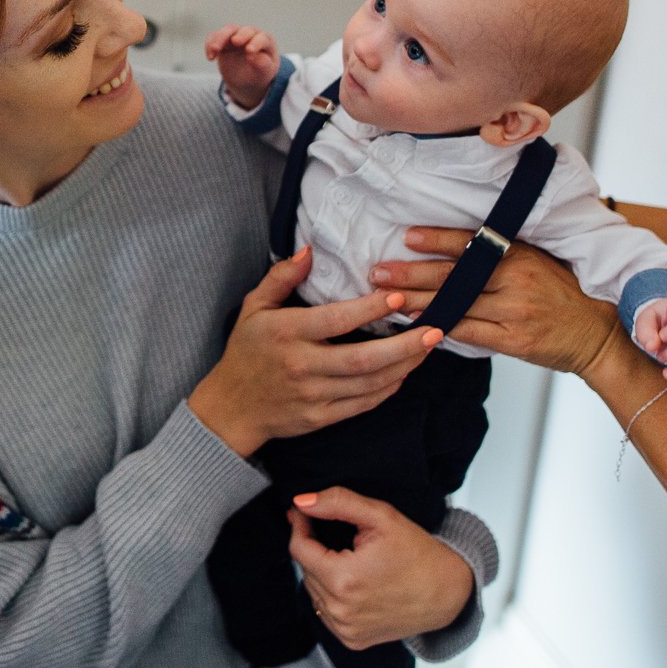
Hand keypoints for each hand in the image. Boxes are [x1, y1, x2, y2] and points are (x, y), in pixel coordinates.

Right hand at [187, 247, 442, 456]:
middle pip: (363, 359)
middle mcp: (302, 366)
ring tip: (428, 347)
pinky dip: (387, 388)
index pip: (335, 320)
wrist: (232, 408)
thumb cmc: (245, 351)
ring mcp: (313, 396)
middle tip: (434, 329)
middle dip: (404, 345)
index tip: (397, 298)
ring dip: (404, 366)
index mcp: (285, 333)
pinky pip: (363, 404)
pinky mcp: (321, 417)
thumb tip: (310, 250)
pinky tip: (403, 373)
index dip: (369, 309)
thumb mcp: (254, 307)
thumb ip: (281, 277)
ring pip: (370, 383)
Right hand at [204, 24, 280, 111]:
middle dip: (240, 35)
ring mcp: (235, 36)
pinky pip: (214, 37)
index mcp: (265, 42)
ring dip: (220, 38)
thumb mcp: (263, 74)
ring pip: (228, 30)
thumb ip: (262, 65)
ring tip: (214, 51)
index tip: (250, 51)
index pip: (262, 39)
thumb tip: (254, 56)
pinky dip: (210, 44)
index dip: (256, 43)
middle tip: (235, 42)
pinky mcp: (222, 40)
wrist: (247, 78)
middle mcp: (251, 35)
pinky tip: (210, 57)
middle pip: (245, 31)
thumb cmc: (259, 74)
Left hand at [287, 488, 475, 649]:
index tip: (304, 513)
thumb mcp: (381, 517)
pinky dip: (332, 595)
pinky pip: (326, 611)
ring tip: (349, 557)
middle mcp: (341, 610)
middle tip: (333, 532)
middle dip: (315, 547)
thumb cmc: (418, 553)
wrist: (447, 592)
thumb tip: (301, 502)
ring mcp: (346, 629)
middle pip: (305, 569)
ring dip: (321, 571)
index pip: (298, 549)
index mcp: (344, 579)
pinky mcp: (352, 640)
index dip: (300, 526)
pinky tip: (353, 582)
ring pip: (313, 590)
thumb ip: (337, 503)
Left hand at [371, 228, 616, 378]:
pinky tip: (416, 325)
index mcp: (520, 255)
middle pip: (455, 275)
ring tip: (386, 298)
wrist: (596, 334)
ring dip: (416, 302)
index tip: (407, 237)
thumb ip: (503, 256)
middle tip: (378, 272)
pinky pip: (468, 331)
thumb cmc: (563, 296)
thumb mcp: (539, 263)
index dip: (437, 240)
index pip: (471, 243)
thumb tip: (456, 249)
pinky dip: (440, 327)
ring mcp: (514, 310)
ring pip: (456, 303)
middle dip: (411, 274)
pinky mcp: (513, 338)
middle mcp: (516, 279)